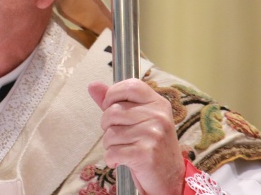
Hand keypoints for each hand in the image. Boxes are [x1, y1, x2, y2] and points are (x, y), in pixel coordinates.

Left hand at [89, 79, 184, 194]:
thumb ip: (115, 101)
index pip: (130, 86)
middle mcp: (158, 116)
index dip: (113, 94)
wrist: (170, 178)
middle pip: (112, 112)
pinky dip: (111, 159)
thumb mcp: (137, 119)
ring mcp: (153, 135)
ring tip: (124, 149)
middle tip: (120, 136)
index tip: (111, 107)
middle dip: (107, 126)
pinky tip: (122, 160)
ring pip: (110, 133)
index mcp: (158, 103)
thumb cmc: (150, 145)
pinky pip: (112, 152)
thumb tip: (92, 85)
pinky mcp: (146, 154)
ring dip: (110, 145)